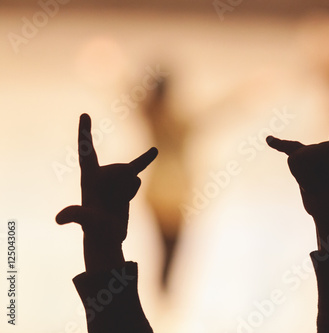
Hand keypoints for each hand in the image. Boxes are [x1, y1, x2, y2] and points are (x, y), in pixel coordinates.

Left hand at [56, 114, 157, 246]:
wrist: (108, 238)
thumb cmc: (95, 230)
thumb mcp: (87, 221)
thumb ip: (76, 215)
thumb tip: (59, 219)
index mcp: (88, 178)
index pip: (86, 151)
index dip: (85, 133)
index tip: (85, 114)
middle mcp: (100, 175)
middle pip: (122, 171)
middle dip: (125, 187)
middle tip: (114, 205)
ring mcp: (114, 179)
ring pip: (131, 175)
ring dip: (130, 191)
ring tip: (119, 205)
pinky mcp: (126, 185)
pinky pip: (138, 170)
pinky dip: (146, 159)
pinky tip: (154, 150)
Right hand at [267, 95, 328, 248]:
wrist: (328, 212)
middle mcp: (326, 149)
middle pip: (305, 156)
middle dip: (306, 177)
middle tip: (319, 188)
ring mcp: (312, 154)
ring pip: (295, 161)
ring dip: (301, 178)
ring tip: (312, 186)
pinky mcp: (300, 160)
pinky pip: (287, 148)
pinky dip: (278, 144)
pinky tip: (268, 139)